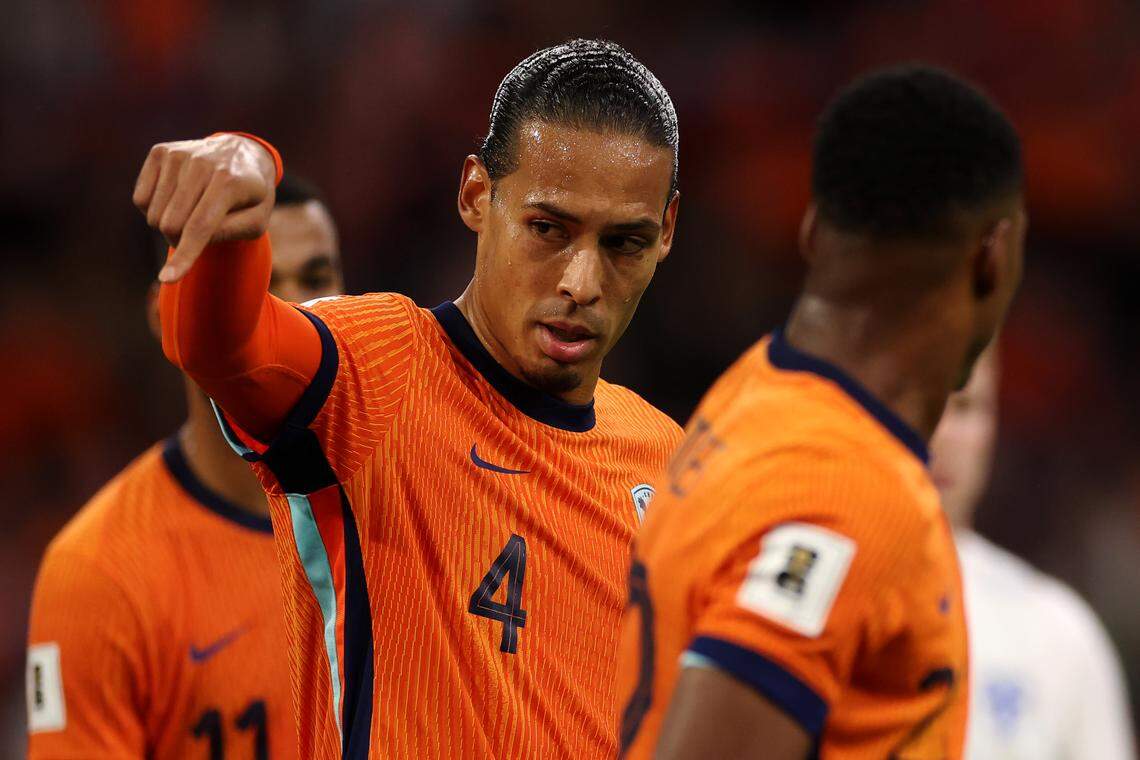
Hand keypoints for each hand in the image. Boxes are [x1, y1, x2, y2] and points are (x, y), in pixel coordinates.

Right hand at [133, 134, 276, 281]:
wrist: (242, 154)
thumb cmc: (250, 197)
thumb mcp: (256, 221)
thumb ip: (231, 233)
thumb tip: (191, 243)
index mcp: (230, 182)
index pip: (200, 226)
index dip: (184, 255)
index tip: (166, 279)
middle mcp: (202, 163)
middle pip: (172, 224)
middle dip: (181, 241)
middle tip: (201, 231)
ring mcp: (178, 154)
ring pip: (154, 214)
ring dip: (169, 225)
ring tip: (193, 209)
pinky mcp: (160, 152)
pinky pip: (141, 199)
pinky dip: (155, 209)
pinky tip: (177, 197)